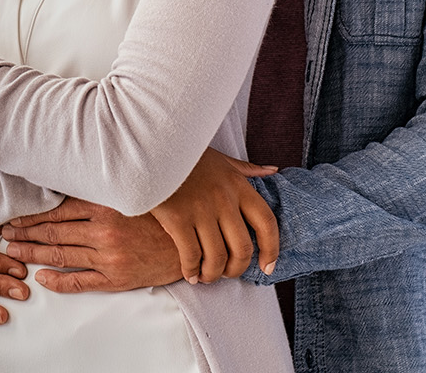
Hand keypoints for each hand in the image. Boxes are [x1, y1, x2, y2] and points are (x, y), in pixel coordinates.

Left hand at [0, 198, 182, 292]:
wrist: (191, 244)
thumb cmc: (159, 216)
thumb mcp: (129, 196)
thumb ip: (100, 193)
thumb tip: (66, 186)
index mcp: (106, 207)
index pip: (57, 211)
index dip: (32, 216)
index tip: (13, 218)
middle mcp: (104, 232)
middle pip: (54, 232)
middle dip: (25, 234)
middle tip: (4, 234)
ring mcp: (109, 257)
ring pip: (61, 255)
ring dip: (33, 254)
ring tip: (13, 252)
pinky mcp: (116, 279)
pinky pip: (80, 282)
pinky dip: (58, 281)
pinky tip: (42, 278)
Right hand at [148, 148, 279, 283]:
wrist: (152, 148)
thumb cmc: (186, 154)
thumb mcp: (221, 158)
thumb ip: (247, 169)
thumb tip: (274, 170)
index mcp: (238, 186)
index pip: (266, 223)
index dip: (271, 250)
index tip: (268, 266)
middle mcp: (224, 199)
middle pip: (242, 248)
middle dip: (237, 269)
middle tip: (227, 273)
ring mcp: (201, 210)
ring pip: (217, 257)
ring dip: (213, 274)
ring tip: (206, 276)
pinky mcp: (178, 219)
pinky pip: (191, 255)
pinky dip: (191, 270)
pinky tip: (190, 274)